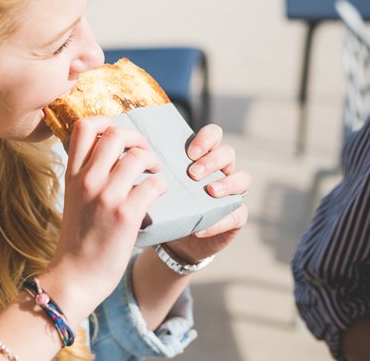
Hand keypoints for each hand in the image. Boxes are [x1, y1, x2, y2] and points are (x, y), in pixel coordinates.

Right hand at [41, 117, 167, 320]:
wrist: (76, 274)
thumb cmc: (79, 237)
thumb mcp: (74, 198)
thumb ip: (86, 173)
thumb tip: (108, 151)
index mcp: (73, 174)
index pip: (84, 127)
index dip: (106, 122)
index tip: (118, 137)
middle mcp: (87, 180)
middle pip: (116, 134)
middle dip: (137, 138)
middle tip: (143, 153)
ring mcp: (106, 196)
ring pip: (139, 156)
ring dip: (153, 161)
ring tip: (155, 173)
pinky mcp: (126, 215)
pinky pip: (153, 184)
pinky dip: (161, 186)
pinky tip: (159, 194)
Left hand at [166, 124, 250, 263]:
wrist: (172, 239)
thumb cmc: (164, 204)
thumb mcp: (158, 185)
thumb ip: (153, 170)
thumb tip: (130, 156)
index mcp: (202, 156)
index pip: (213, 134)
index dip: (206, 138)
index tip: (189, 152)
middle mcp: (220, 170)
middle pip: (228, 152)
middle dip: (212, 160)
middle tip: (193, 172)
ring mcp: (232, 191)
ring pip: (243, 178)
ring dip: (227, 183)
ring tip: (209, 191)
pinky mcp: (236, 215)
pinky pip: (237, 214)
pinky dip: (219, 221)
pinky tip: (201, 228)